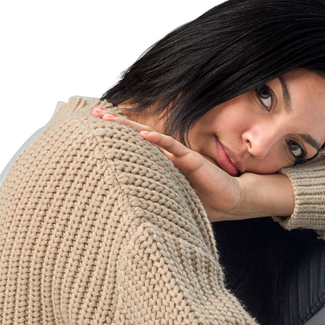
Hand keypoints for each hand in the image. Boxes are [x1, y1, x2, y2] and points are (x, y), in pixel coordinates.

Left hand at [89, 108, 292, 220]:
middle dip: (116, 125)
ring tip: (108, 118)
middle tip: (94, 114)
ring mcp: (178, 156)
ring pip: (150, 136)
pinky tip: (143, 134)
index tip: (94, 130)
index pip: (135, 147)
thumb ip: (154, 197)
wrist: (230, 201)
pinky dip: (158, 139)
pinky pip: (172, 146)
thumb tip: (128, 210)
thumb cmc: (203, 203)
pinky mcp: (191, 159)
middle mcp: (167, 157)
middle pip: (137, 136)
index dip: (117, 138)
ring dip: (128, 127)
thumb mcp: (171, 199)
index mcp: (161, 165)